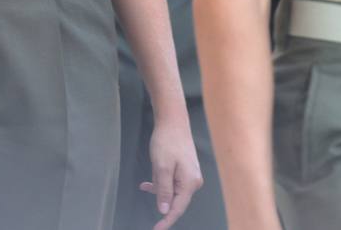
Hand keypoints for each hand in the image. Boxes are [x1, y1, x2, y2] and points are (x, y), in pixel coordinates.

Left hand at [139, 115, 201, 229]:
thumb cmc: (167, 142)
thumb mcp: (161, 167)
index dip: (166, 221)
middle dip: (160, 197)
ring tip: (148, 177)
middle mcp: (193, 181)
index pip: (177, 209)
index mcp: (190, 183)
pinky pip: (171, 182)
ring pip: (171, 190)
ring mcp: (189, 175)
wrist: (173, 120)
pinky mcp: (184, 169)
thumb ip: (163, 191)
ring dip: (159, 187)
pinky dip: (160, 183)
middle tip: (149, 184)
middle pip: (175, 200)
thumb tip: (165, 211)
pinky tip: (147, 183)